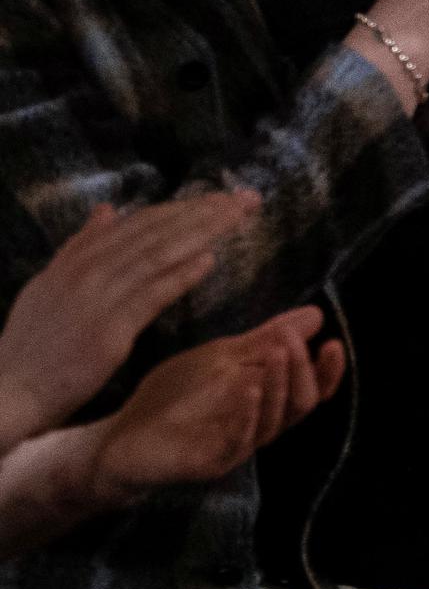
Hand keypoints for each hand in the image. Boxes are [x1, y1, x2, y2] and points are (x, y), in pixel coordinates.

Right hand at [0, 192, 258, 445]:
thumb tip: (108, 210)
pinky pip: (151, 295)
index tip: (217, 197)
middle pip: (154, 231)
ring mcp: (97, 298)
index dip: (181, 207)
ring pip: (158, 254)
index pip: (137, 223)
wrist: (7, 391)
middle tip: (245, 197)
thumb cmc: (30, 345)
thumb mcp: (48, 286)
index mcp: (75, 260)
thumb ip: (80, 248)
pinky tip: (211, 260)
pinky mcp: (108, 329)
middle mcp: (86, 271)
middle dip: (203, 211)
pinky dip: (181, 274)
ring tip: (239, 216)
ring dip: (204, 231)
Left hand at [84, 306, 344, 506]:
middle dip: (303, 370)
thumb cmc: (172, 398)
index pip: (311, 390)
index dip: (327, 371)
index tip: (333, 341)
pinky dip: (248, 413)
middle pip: (301, 404)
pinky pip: (239, 440)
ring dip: (280, 384)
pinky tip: (249, 388)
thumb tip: (315, 315)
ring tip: (278, 353)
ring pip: (275, 421)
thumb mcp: (222, 358)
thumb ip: (264, 340)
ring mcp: (237, 447)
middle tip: (293, 340)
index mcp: (266, 404)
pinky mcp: (210, 461)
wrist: (119, 436)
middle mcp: (259, 427)